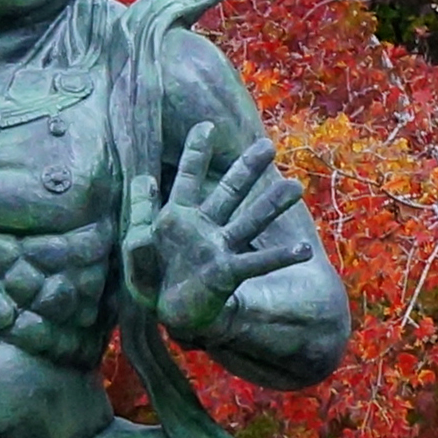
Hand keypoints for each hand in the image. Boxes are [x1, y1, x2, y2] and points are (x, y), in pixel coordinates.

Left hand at [126, 122, 312, 344]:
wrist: (168, 312)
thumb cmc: (153, 277)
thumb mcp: (135, 245)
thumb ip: (138, 215)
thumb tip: (143, 179)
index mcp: (178, 217)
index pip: (188, 179)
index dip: (196, 153)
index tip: (207, 126)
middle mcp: (204, 227)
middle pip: (228, 192)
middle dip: (246, 170)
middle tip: (268, 146)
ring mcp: (219, 248)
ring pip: (249, 220)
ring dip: (271, 204)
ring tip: (295, 187)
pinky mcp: (228, 272)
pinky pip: (257, 262)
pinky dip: (280, 256)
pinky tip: (302, 250)